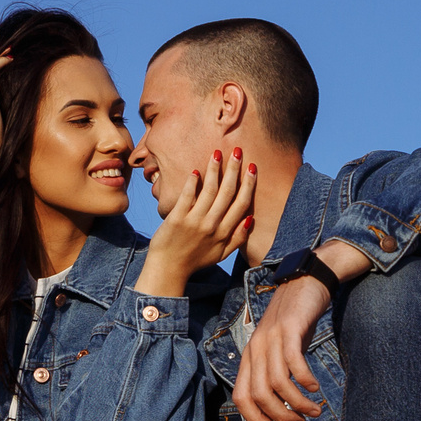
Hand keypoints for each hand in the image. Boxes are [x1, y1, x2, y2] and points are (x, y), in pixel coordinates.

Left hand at [138, 149, 257, 297]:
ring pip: (209, 191)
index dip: (248, 184)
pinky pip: (187, 196)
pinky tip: (196, 171)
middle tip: (238, 152)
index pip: (241, 204)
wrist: (168, 269)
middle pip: (227, 193)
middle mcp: (212, 226)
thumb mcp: (221, 254)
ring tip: (217, 153)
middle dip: (234, 170)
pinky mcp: (176, 219)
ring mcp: (194, 221)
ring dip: (214, 170)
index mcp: (224, 233)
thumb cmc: (195, 260)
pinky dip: (192, 183)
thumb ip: (238, 238)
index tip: (252, 167)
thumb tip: (251, 218)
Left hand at [235, 274, 326, 420]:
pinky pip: (293, 361)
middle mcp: (256, 348)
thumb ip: (276, 372)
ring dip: (297, 403)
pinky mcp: (289, 328)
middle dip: (280, 416)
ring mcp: (271, 337)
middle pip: (259, 395)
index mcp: (250, 357)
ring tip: (314, 410)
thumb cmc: (294, 320)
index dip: (255, 419)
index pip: (241, 397)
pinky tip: (315, 387)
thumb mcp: (279, 348)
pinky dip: (304, 380)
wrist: (305, 282)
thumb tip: (283, 405)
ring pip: (277, 382)